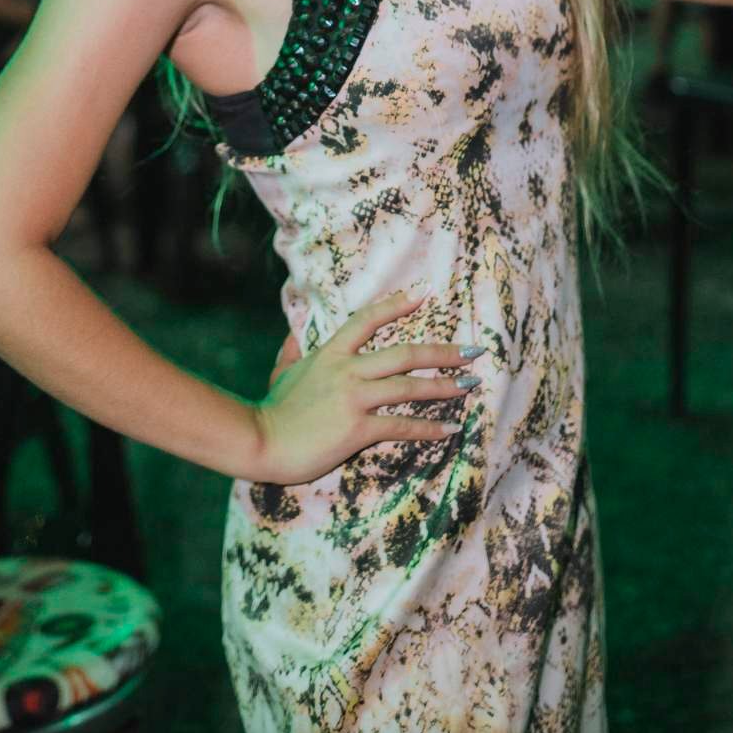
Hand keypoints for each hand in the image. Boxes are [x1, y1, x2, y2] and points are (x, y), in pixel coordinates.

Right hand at [253, 291, 480, 485]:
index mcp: (331, 353)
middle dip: (442, 352)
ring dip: (444, 386)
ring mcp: (354, 398)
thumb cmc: (272, 408)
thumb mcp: (283, 371)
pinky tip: (449, 429)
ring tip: (469, 385)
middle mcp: (347, 370)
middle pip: (404, 354)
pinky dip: (428, 428)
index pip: (368, 320)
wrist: (260, 439)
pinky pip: (401, 425)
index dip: (398, 304)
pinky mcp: (358, 428)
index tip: (424, 293)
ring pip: (409, 387)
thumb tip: (293, 336)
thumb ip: (292, 351)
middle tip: (472, 350)